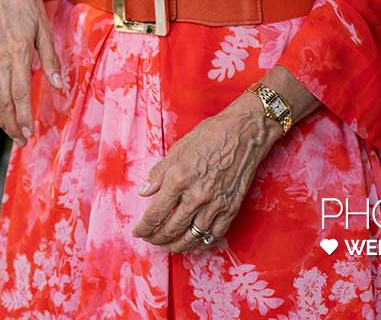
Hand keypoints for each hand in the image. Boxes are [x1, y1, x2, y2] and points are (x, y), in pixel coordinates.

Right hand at [0, 0, 63, 142]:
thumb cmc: (29, 8)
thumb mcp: (45, 30)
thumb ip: (50, 60)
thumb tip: (59, 87)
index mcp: (17, 50)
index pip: (19, 92)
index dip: (24, 116)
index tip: (30, 133)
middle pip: (2, 99)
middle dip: (11, 124)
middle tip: (21, 141)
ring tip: (11, 132)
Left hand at [132, 98, 278, 250]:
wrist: (243, 134)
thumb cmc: (209, 136)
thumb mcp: (177, 150)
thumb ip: (158, 173)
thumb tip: (144, 192)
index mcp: (179, 179)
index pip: (155, 214)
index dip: (144, 227)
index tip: (138, 231)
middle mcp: (196, 196)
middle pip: (171, 229)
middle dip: (156, 239)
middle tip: (149, 240)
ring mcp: (215, 205)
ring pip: (191, 237)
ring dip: (176, 246)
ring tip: (167, 246)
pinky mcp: (231, 209)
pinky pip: (213, 234)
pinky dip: (201, 243)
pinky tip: (193, 242)